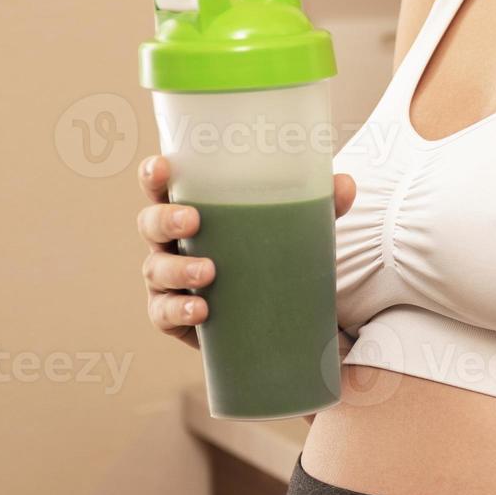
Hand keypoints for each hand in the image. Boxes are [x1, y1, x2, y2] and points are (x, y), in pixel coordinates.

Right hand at [136, 156, 355, 346]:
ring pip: (156, 270)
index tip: (164, 166)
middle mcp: (173, 245)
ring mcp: (170, 283)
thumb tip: (345, 183)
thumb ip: (320, 209)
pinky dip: (179, 310)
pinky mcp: (177, 319)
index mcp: (194, 215)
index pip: (164, 189)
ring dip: (178, 269)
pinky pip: (165, 314)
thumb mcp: (299, 236)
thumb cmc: (275, 265)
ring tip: (209, 271)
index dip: (155, 175)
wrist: (281, 328)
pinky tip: (200, 310)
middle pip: (150, 225)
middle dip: (166, 220)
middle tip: (193, 221)